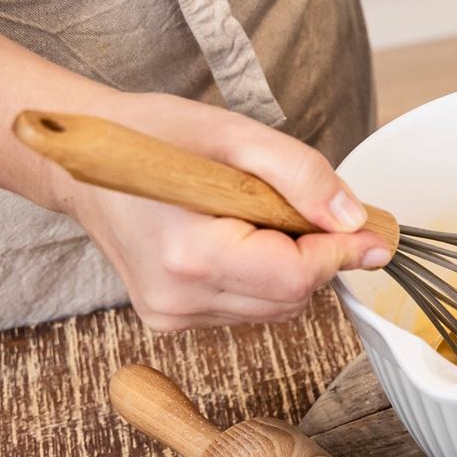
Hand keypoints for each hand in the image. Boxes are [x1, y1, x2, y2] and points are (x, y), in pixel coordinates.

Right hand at [61, 93, 388, 329]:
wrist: (84, 164)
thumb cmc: (155, 139)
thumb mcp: (237, 136)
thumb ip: (303, 176)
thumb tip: (356, 220)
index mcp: (189, 254)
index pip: (296, 278)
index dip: (342, 253)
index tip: (372, 230)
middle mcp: (178, 297)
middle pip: (292, 298)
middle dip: (317, 256)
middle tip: (305, 207)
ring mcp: (172, 315)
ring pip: (276, 308)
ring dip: (291, 267)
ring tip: (258, 216)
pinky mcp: (173, 319)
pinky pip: (250, 307)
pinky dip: (264, 276)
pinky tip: (238, 238)